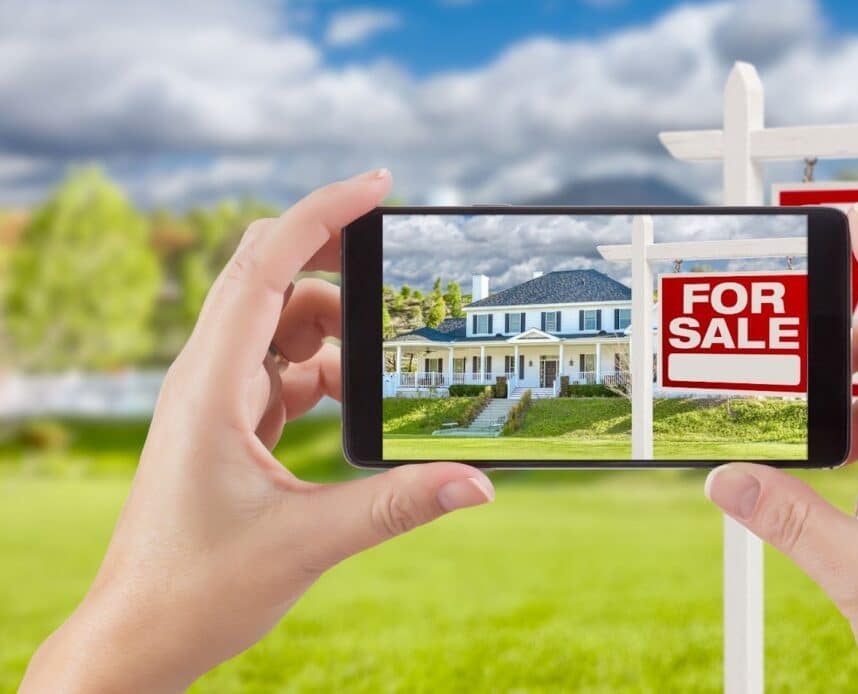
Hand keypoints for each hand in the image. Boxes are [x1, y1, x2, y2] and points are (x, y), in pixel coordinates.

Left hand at [20, 170, 494, 692]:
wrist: (137, 638)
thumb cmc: (197, 590)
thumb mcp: (308, 543)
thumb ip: (398, 504)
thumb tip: (480, 482)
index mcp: (210, 385)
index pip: (264, 267)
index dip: (320, 215)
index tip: (377, 186)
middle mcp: (206, 377)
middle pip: (272, 279)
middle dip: (339, 264)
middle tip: (405, 275)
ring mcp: (215, 398)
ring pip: (282, 325)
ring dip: (338, 332)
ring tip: (391, 363)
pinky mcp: (228, 423)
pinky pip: (282, 369)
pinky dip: (326, 370)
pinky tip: (359, 401)